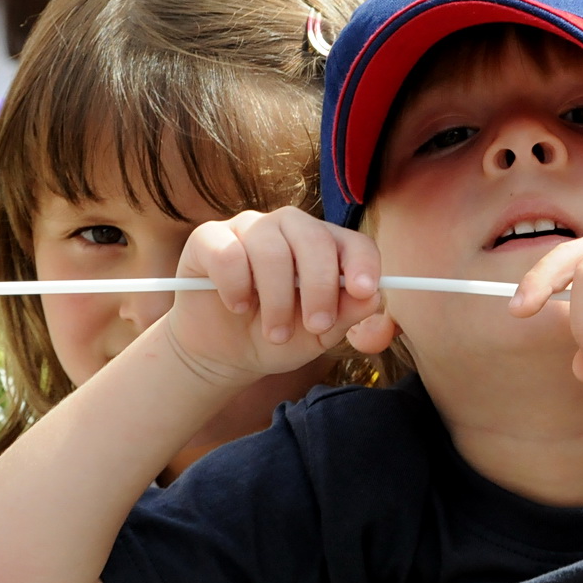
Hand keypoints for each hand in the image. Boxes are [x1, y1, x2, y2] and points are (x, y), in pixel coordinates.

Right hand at [167, 208, 381, 386]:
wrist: (223, 354)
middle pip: (313, 238)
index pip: (352, 241)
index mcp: (322, 246)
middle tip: (315, 326)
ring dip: (276, 300)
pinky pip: (228, 253)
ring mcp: (248, 228)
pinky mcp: (209, 238)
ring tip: (274, 331)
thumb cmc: (275, 337)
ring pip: (271, 249)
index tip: (364, 290)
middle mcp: (287, 227)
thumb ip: (345, 314)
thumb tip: (373, 297)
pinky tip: (236, 306)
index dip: (362, 262)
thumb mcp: (316, 335)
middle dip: (319, 287)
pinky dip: (235, 286)